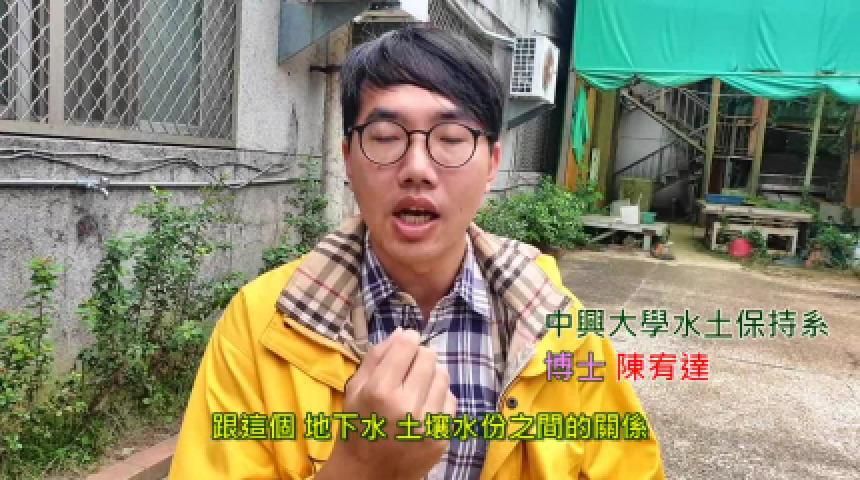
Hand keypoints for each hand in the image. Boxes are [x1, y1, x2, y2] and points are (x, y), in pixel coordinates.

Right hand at [317, 328, 456, 479]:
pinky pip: (451, 400)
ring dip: (431, 375)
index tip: (406, 345)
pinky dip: (439, 397)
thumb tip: (404, 332)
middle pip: (429, 357)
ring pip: (443, 375)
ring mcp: (427, 424)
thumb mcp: (355, 390)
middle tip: (409, 368)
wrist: (367, 475)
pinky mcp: (441, 437)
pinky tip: (423, 406)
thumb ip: (377, 357)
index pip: (407, 346)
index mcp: (380, 392)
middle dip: (419, 356)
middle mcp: (406, 406)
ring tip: (416, 388)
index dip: (408, 340)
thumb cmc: (356, 428)